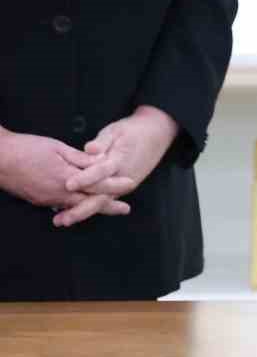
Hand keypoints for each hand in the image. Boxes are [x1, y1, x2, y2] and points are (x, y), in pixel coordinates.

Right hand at [0, 130, 132, 223]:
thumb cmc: (26, 148)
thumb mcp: (57, 148)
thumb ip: (81, 158)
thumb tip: (101, 161)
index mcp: (66, 177)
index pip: (98, 184)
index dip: (116, 184)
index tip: (130, 182)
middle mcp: (58, 193)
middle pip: (90, 201)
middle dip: (109, 205)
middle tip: (125, 209)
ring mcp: (47, 199)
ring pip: (76, 206)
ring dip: (92, 207)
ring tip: (108, 208)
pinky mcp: (38, 200)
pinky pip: (61, 205)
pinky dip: (75, 206)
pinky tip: (81, 206)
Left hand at [59, 106, 179, 225]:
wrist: (156, 135)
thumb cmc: (132, 131)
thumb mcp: (117, 130)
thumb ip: (102, 141)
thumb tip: (90, 149)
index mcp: (121, 160)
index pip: (102, 171)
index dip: (85, 178)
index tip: (68, 185)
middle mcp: (124, 177)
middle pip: (102, 197)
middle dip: (82, 209)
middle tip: (62, 220)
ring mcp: (124, 186)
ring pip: (103, 202)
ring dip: (83, 212)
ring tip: (63, 221)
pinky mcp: (122, 188)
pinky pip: (105, 199)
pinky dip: (89, 207)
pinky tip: (73, 213)